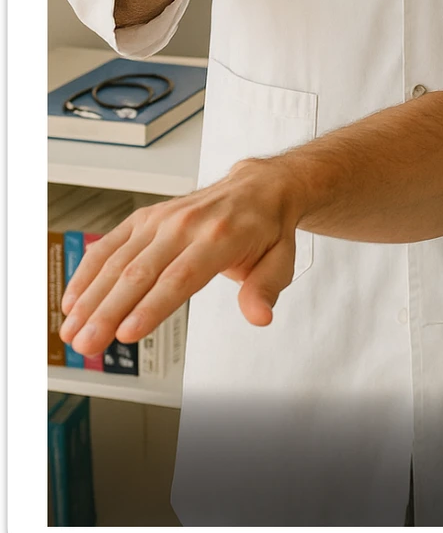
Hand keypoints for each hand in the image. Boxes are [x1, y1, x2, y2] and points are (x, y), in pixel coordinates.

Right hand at [59, 159, 298, 354]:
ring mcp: (161, 219)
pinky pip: (109, 244)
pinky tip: (72, 301)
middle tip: (87, 345)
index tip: (126, 334)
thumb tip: (260, 316)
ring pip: (118, 260)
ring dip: (91, 298)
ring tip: (72, 332)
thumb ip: (265, 289)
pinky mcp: (145, 218)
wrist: (257, 187)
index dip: (151, 307)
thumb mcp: (281, 260)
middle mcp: (185, 224)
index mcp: (220, 237)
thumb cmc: (266, 229)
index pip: (179, 277)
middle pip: (140, 272)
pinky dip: (87, 272)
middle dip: (109, 312)